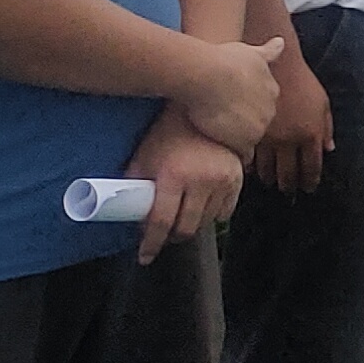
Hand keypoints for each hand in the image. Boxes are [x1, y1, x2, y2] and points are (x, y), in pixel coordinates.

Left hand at [122, 107, 245, 260]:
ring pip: (207, 221)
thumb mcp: (144, 155)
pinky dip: (213, 215)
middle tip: (161, 237)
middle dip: (171, 238)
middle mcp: (201, 181)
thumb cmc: (168, 130)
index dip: (150, 244)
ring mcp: (223, 180)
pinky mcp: (237, 177)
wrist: (204, 106)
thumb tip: (126, 210)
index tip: (144, 256)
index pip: (160, 222)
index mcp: (173, 177)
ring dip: (191, 226)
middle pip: (186, 227)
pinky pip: (226, 210)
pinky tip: (201, 210)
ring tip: (179, 221)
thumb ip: (135, 183)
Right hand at [167, 34, 286, 154]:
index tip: (230, 106)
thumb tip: (280, 42)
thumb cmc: (222, 60)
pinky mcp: (246, 142)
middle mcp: (271, 110)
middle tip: (221, 122)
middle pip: (259, 123)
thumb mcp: (249, 51)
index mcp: (271, 90)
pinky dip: (232, 151)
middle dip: (244, 125)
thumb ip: (266, 52)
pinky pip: (242, 154)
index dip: (246, 108)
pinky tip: (217, 143)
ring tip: (216, 133)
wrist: (208, 75)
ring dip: (238, 139)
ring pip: (251, 139)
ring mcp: (260, 127)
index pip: (263, 105)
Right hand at [250, 36, 332, 193]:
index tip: (308, 188)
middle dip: (290, 186)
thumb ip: (326, 126)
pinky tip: (252, 171)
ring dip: (270, 179)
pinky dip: (252, 168)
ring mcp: (268, 140)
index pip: (312, 166)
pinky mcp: (248, 135)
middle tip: (289, 192)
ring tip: (270, 184)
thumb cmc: (298, 80)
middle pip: (290, 174)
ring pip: (268, 170)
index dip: (310, 180)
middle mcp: (290, 141)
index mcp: (311, 133)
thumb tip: (329, 149)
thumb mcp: (321, 101)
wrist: (269, 65)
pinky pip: (250, 159)